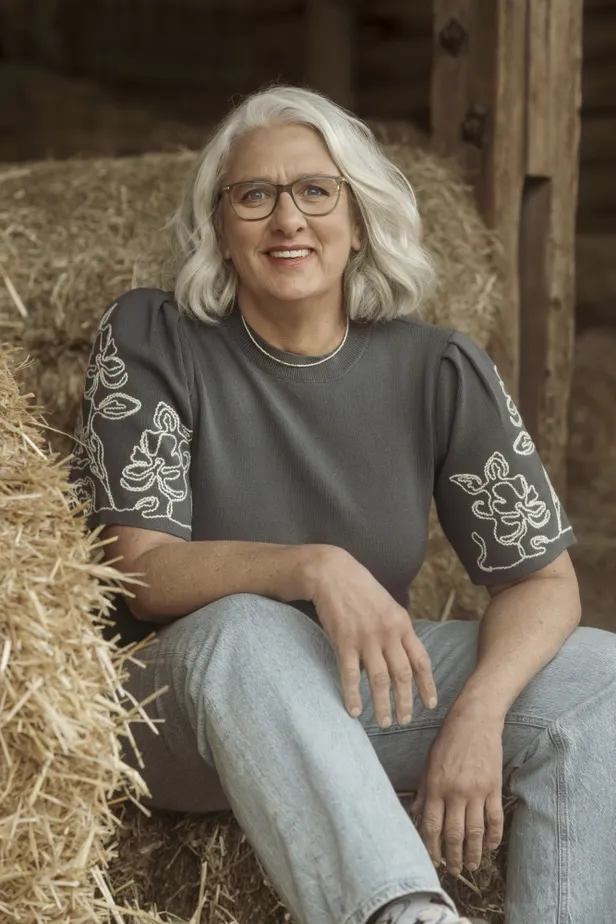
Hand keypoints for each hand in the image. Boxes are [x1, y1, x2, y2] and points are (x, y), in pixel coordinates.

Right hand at [307, 546, 437, 726]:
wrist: (333, 573)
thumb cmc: (361, 589)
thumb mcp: (389, 605)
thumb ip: (398, 630)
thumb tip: (405, 655)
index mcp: (402, 624)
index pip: (421, 660)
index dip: (427, 685)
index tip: (430, 704)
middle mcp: (388, 633)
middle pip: (402, 676)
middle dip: (405, 702)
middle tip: (405, 721)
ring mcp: (366, 638)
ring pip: (379, 680)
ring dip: (382, 705)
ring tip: (384, 722)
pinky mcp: (344, 641)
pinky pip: (350, 675)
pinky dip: (353, 695)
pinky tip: (354, 711)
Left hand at [411, 707, 503, 876]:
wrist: (474, 720)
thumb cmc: (448, 740)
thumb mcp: (429, 763)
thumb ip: (424, 790)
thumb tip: (417, 814)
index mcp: (436, 786)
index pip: (432, 826)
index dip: (432, 847)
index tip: (433, 860)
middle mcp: (456, 792)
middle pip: (454, 834)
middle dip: (454, 857)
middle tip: (454, 870)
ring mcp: (477, 791)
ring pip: (476, 832)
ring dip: (474, 853)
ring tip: (472, 865)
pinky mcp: (494, 787)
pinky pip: (495, 819)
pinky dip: (494, 836)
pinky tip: (491, 846)